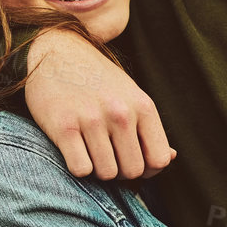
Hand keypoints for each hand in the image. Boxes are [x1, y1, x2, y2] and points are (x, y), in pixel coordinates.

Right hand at [24, 29, 173, 179]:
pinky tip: (72, 149)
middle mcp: (121, 112)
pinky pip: (81, 169)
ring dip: (96, 169)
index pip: (159, 160)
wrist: (55, 52)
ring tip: (88, 149)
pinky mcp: (64, 127)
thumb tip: (171, 158)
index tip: (129, 160)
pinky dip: (76, 167)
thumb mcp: (129, 96)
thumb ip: (148, 128)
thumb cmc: (95, 80)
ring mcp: (92, 119)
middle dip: (119, 171)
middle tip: (105, 155)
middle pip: (132, 171)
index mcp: (142, 106)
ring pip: (106, 174)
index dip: (146, 170)